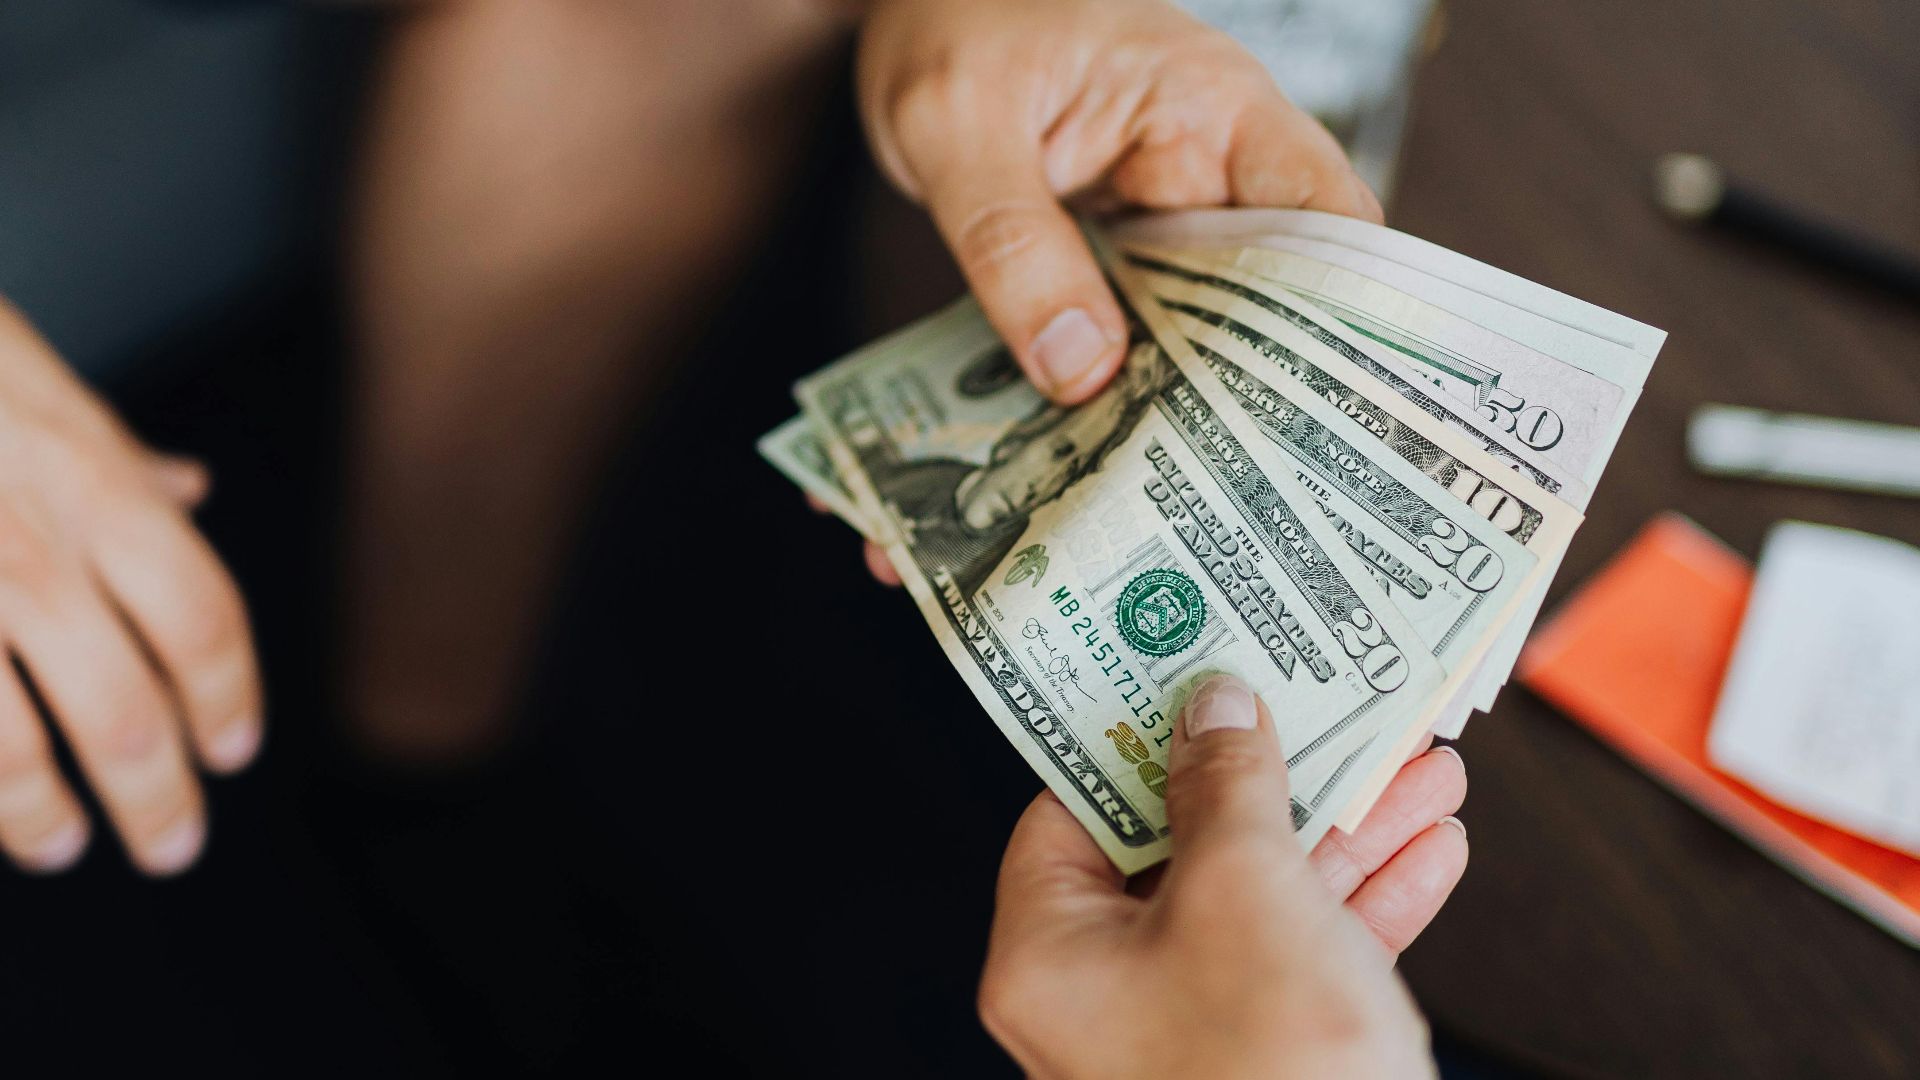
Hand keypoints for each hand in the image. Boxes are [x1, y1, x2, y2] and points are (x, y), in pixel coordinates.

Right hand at [0, 299, 261, 874]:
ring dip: (42, 816)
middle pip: (126, 713)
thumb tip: (190, 486)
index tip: (232, 751)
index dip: (228, 700)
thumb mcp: (45, 390)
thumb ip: (118, 459)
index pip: (202, 622)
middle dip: (157, 797)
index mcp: (97, 488)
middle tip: (174, 845)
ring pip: (6, 749)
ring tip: (61, 844)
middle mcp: (29, 546)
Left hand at [850, 0, 1378, 579]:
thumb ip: (1012, 240)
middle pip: (1266, 305)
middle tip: (1217, 515)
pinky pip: (1120, 336)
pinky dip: (1090, 396)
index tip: (1330, 424)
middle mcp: (1205, 172)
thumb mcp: (958, 123)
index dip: (1347, 322)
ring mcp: (1159, 221)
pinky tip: (1049, 466)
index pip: (1328, 221)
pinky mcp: (1109, 260)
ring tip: (1125, 515)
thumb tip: (1082, 371)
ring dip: (1154, 417)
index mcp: (1213, 112)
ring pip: (1191, 336)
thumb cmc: (948, 18)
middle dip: (1239, 407)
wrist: (904, 2)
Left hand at [980, 674, 1464, 1077]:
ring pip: (1261, 897)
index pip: (1074, 810)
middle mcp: (1106, 995)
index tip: (1191, 672)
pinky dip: (1369, 903)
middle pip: (1183, 847)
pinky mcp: (1267, 1057)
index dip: (1138, 735)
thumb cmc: (1274, 1069)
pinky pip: (1309, 957)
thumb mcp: (1245, 890)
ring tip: (1420, 764)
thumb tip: (1214, 708)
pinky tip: (1432, 848)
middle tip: (1329, 705)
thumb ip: (1229, 788)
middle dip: (1278, 777)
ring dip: (1346, 829)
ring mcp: (1188, 1031)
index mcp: (1051, 955)